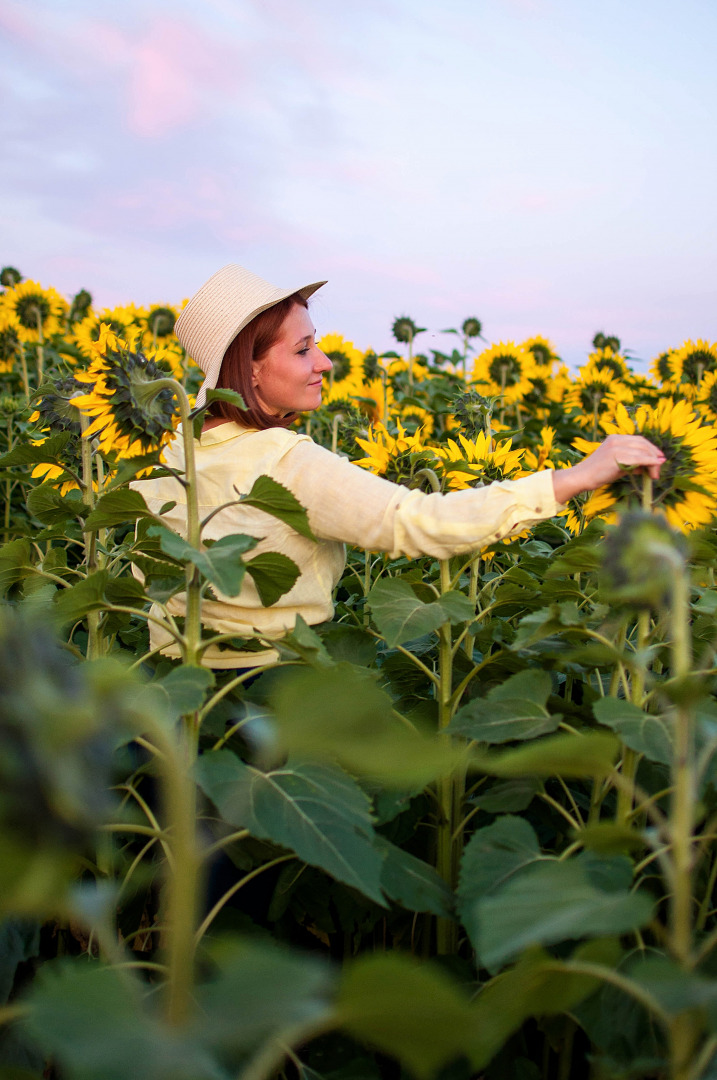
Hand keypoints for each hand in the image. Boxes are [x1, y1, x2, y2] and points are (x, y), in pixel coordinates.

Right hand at [551, 434, 665, 503]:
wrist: (582, 477)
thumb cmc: (598, 474)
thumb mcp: (618, 465)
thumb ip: (632, 463)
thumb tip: (647, 467)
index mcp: (615, 438)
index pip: (639, 440)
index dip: (651, 449)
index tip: (659, 458)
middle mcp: (616, 439)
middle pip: (643, 444)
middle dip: (654, 455)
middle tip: (659, 468)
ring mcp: (616, 447)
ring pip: (642, 451)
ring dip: (653, 462)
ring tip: (655, 474)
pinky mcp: (617, 456)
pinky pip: (638, 458)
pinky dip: (649, 462)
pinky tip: (654, 467)